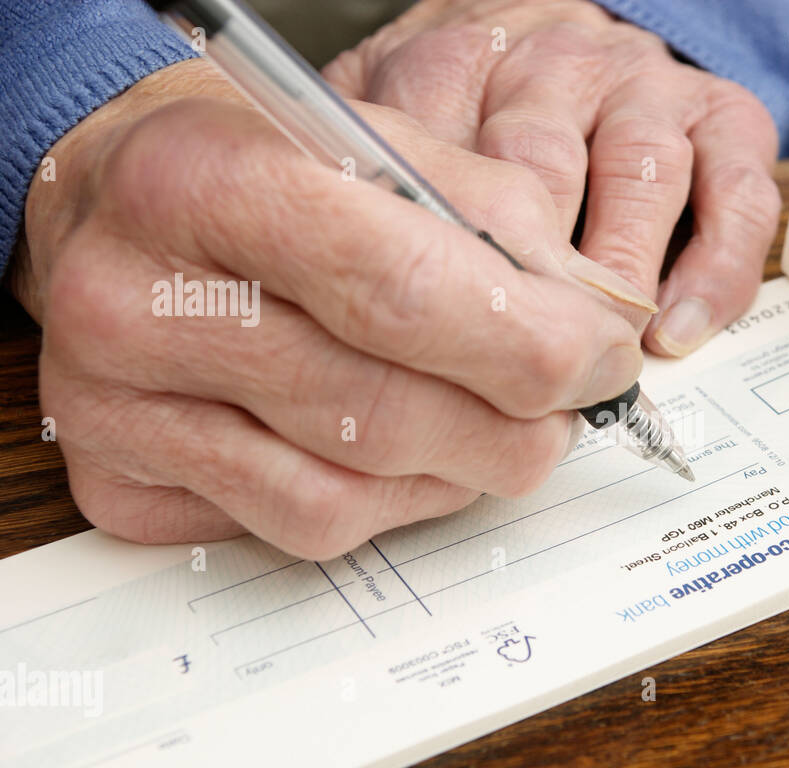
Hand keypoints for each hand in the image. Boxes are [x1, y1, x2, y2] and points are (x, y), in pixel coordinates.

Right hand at [11, 58, 650, 558]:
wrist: (112, 201)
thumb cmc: (254, 168)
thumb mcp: (379, 148)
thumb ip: (498, 223)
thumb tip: (599, 318)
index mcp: (207, 183)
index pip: (402, 290)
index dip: (535, 342)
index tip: (605, 357)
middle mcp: (137, 302)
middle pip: (385, 411)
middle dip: (520, 424)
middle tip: (569, 405)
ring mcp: (118, 408)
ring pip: (354, 489)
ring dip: (466, 468)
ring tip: (500, 425)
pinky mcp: (123, 483)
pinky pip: (306, 527)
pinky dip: (396, 506)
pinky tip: (419, 460)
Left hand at [326, 0, 781, 356]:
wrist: (560, 35)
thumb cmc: (474, 110)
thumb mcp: (392, 125)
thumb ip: (374, 186)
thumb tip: (341, 290)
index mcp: (459, 63)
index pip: (447, 161)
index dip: (448, 269)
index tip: (441, 351)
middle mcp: (556, 62)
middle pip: (545, 172)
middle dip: (537, 289)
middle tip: (525, 375)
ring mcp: (644, 86)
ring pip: (644, 178)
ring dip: (627, 281)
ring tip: (607, 356)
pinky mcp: (719, 115)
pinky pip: (737, 195)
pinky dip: (716, 270)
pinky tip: (682, 328)